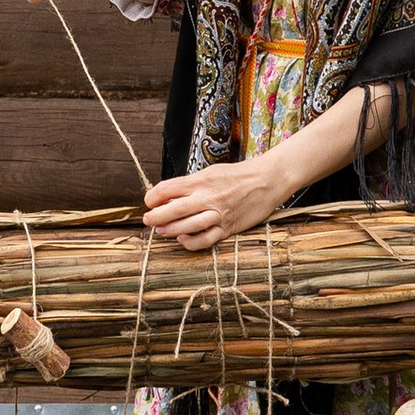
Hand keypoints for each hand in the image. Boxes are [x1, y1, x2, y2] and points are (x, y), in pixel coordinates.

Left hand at [142, 153, 297, 248]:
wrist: (267, 180)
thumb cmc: (236, 175)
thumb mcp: (211, 172)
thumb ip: (191, 184)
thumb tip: (167, 196)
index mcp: (201, 180)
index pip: (167, 189)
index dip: (153, 197)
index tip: (149, 202)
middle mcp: (208, 197)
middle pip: (174, 209)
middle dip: (156, 216)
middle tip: (147, 220)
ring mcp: (219, 214)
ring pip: (189, 226)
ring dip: (170, 230)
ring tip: (161, 231)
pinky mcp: (229, 228)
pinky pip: (206, 239)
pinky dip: (191, 242)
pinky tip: (183, 240)